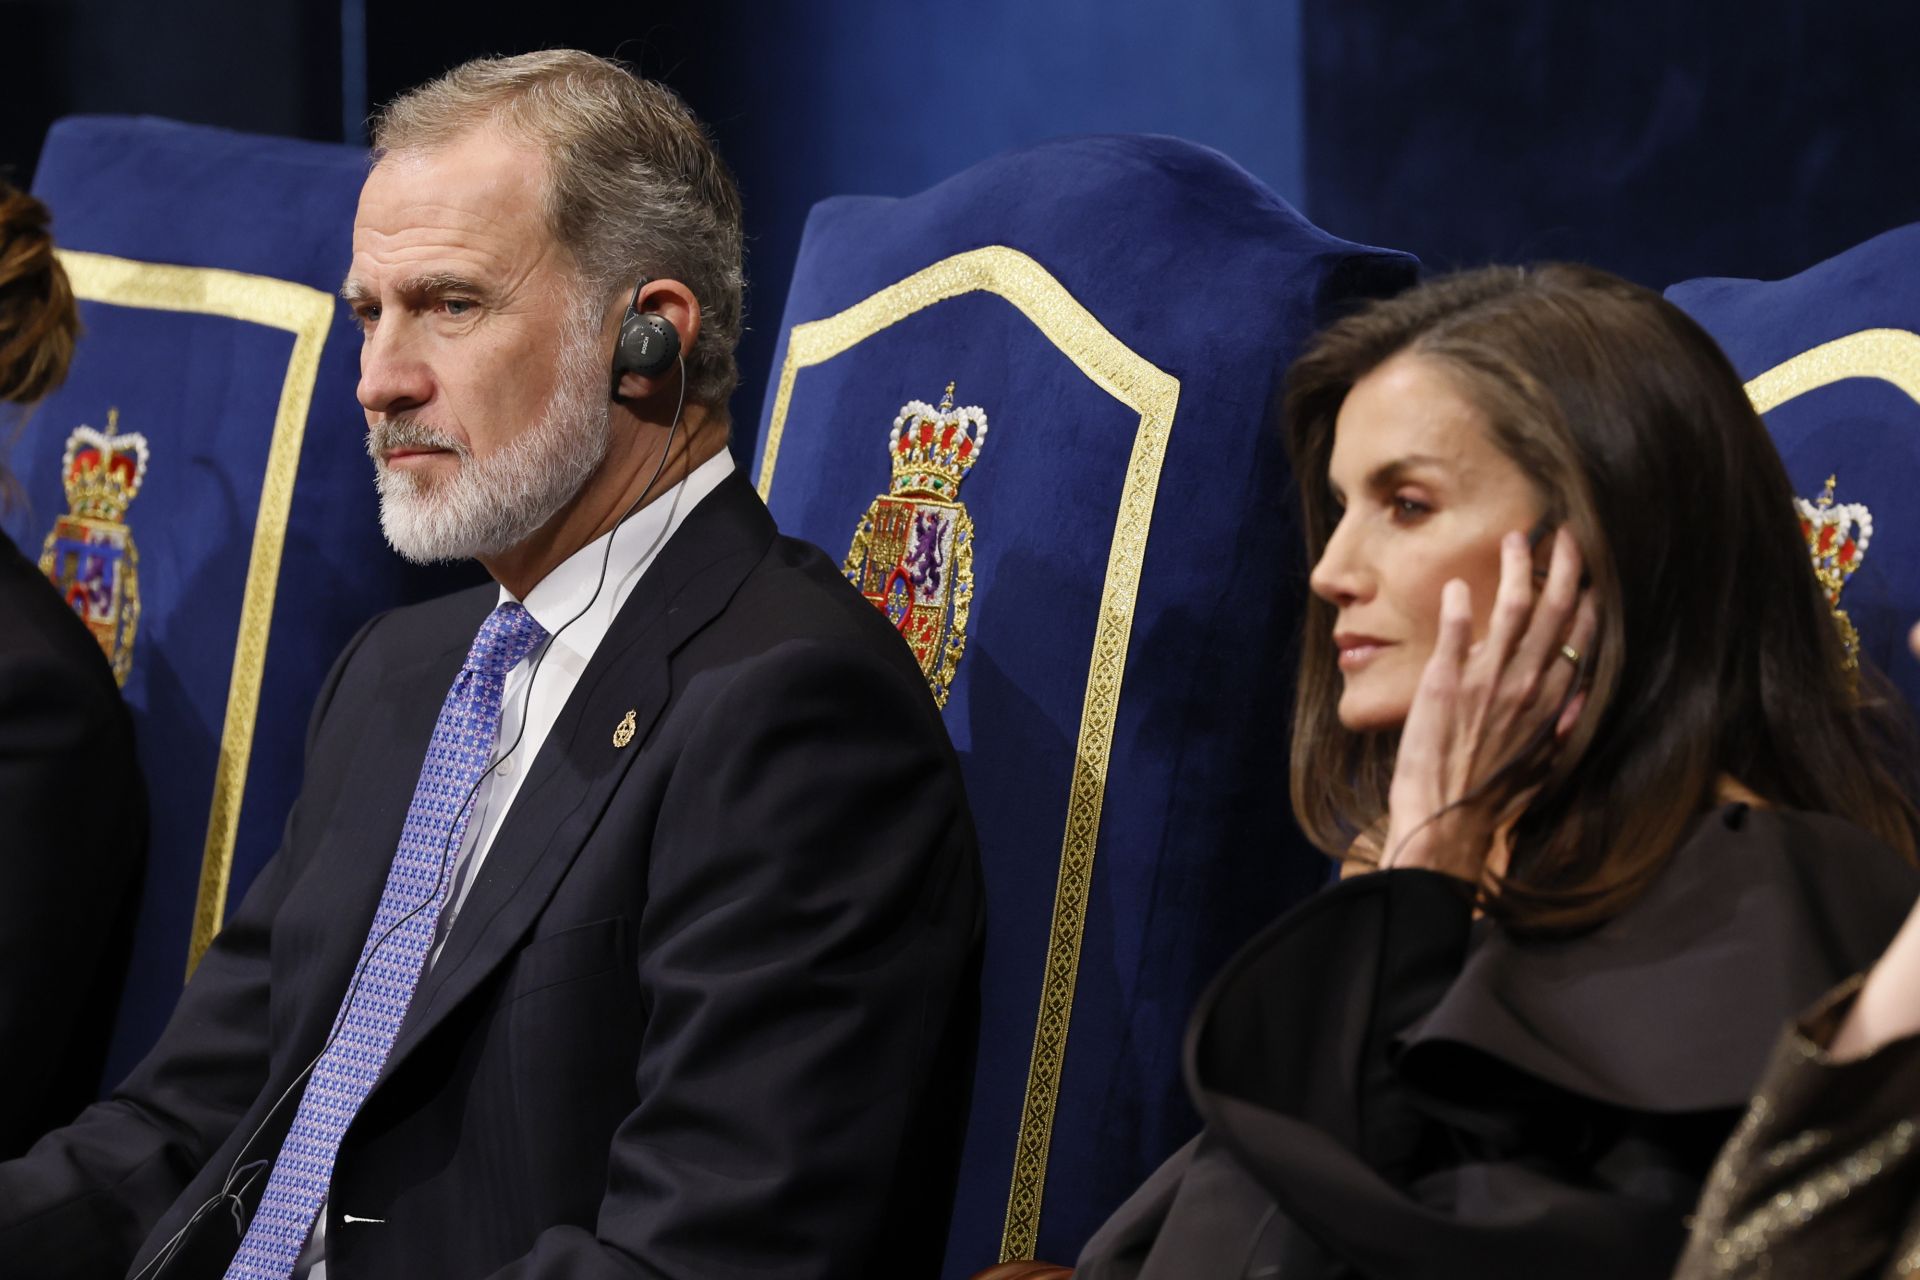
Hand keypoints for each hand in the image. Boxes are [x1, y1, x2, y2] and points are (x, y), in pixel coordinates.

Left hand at [1381, 527, 1597, 881]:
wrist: (1447, 821)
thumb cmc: (1493, 797)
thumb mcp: (1543, 764)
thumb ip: (1561, 727)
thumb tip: (1580, 701)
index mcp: (1551, 703)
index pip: (1578, 638)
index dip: (1587, 600)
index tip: (1590, 573)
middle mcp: (1526, 685)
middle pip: (1552, 612)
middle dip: (1562, 568)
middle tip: (1563, 535)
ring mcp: (1486, 682)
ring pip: (1510, 611)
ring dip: (1515, 570)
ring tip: (1516, 541)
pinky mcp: (1445, 684)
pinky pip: (1454, 634)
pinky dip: (1457, 607)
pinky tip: (1456, 585)